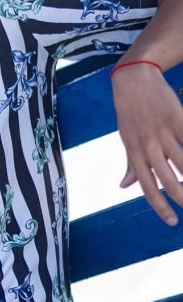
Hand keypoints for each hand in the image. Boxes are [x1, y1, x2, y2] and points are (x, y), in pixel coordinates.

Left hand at [112, 63, 182, 224]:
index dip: (159, 207)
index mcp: (134, 153)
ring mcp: (163, 132)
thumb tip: (124, 186)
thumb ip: (129, 163)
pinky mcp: (177, 118)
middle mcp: (148, 146)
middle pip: (168, 180)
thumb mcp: (125, 138)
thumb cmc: (129, 111)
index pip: (147, 187)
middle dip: (182, 198)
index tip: (172, 222)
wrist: (134, 79)